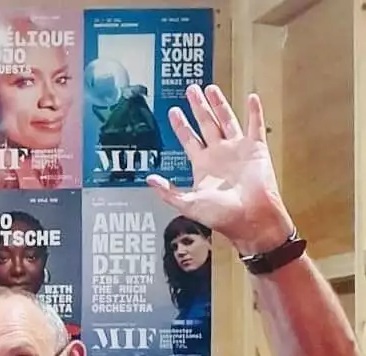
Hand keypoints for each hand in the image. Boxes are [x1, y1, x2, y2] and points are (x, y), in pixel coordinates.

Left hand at [147, 84, 294, 255]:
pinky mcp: (256, 148)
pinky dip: (254, 111)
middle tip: (190, 89)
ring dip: (219, 104)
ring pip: (227, 119)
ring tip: (211, 88)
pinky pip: (255, 125)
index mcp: (202, 165)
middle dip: (197, 107)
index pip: (189, 139)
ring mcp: (238, 149)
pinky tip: (250, 97)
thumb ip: (167, 192)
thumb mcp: (188, 203)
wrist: (250, 218)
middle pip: (206, 123)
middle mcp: (219, 154)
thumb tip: (148, 180)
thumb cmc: (220, 215)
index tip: (172, 111)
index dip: (180, 125)